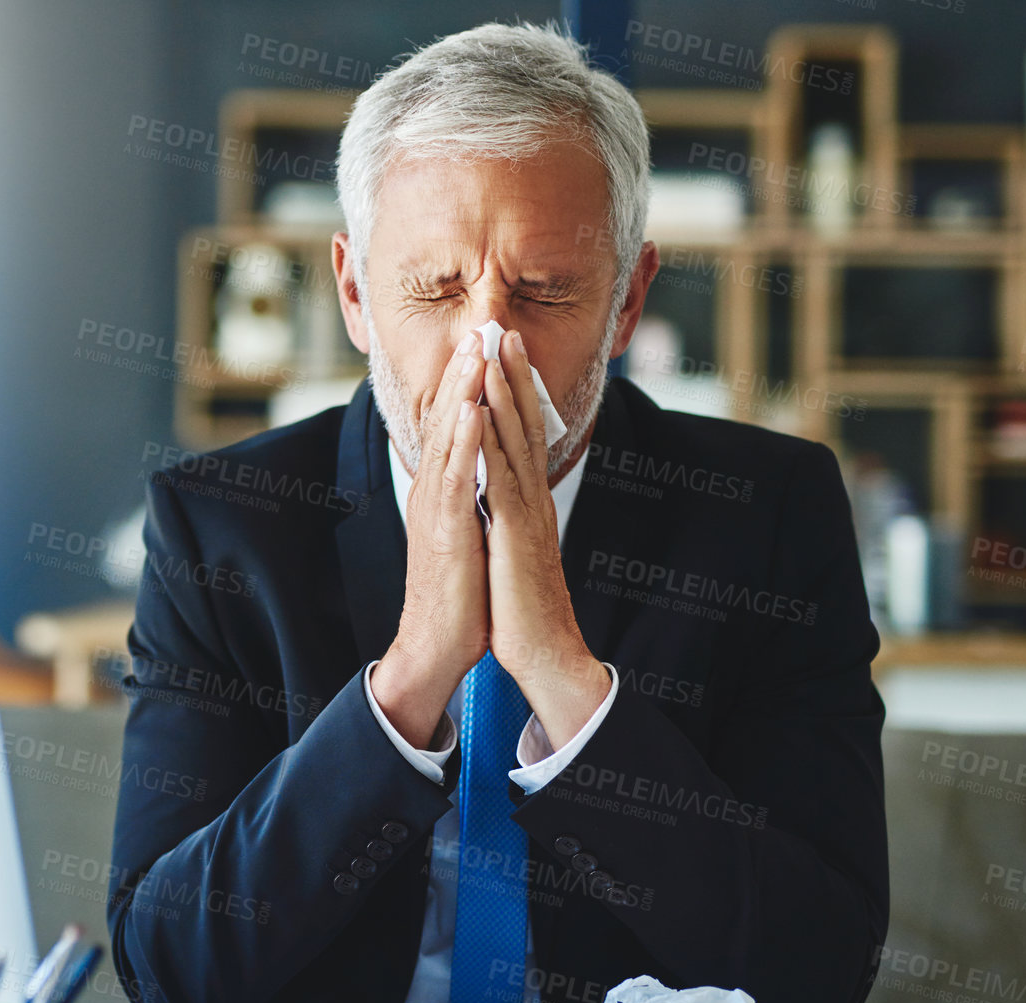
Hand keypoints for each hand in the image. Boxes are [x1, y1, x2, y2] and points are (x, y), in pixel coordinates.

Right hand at [370, 329, 489, 749]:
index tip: (483, 343)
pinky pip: (456, 478)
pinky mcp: (445, 531)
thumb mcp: (466, 533)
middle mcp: (434, 491)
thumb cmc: (457, 593)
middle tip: (478, 325)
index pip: (455, 425)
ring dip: (462, 392)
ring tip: (474, 352)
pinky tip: (474, 411)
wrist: (437, 644)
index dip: (467, 382)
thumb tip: (484, 470)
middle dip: (463, 371)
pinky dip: (464, 441)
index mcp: (442, 490)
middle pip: (448, 420)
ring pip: (449, 439)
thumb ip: (470, 497)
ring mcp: (437, 509)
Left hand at [477, 330, 607, 750]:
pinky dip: (491, 439)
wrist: (545, 654)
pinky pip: (501, 476)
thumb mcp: (514, 553)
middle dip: (511, 374)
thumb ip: (509, 522)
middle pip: (523, 424)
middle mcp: (531, 500)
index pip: (523, 436)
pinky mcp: (512, 532)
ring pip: (514, 440)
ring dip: (504, 391)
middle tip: (503, 326)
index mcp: (528, 504)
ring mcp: (524, 513)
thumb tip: (500, 503)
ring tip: (495, 349)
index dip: (514, 391)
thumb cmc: (525, 610)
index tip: (504, 352)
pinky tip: (481, 409)